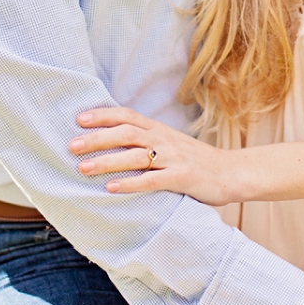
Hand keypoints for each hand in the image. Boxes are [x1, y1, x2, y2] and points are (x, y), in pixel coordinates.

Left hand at [69, 106, 235, 205]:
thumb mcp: (170, 145)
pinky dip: (130, 184)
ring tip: (83, 168)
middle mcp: (164, 140)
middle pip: (126, 133)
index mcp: (159, 130)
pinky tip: (111, 189)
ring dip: (107, 161)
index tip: (78, 119)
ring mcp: (174, 158)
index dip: (103, 115)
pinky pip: (152, 180)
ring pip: (135, 156)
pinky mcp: (183, 178)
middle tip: (71, 145)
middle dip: (97, 138)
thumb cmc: (196, 161)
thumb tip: (112, 143)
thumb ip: (147, 142)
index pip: (127, 116)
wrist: (232, 172)